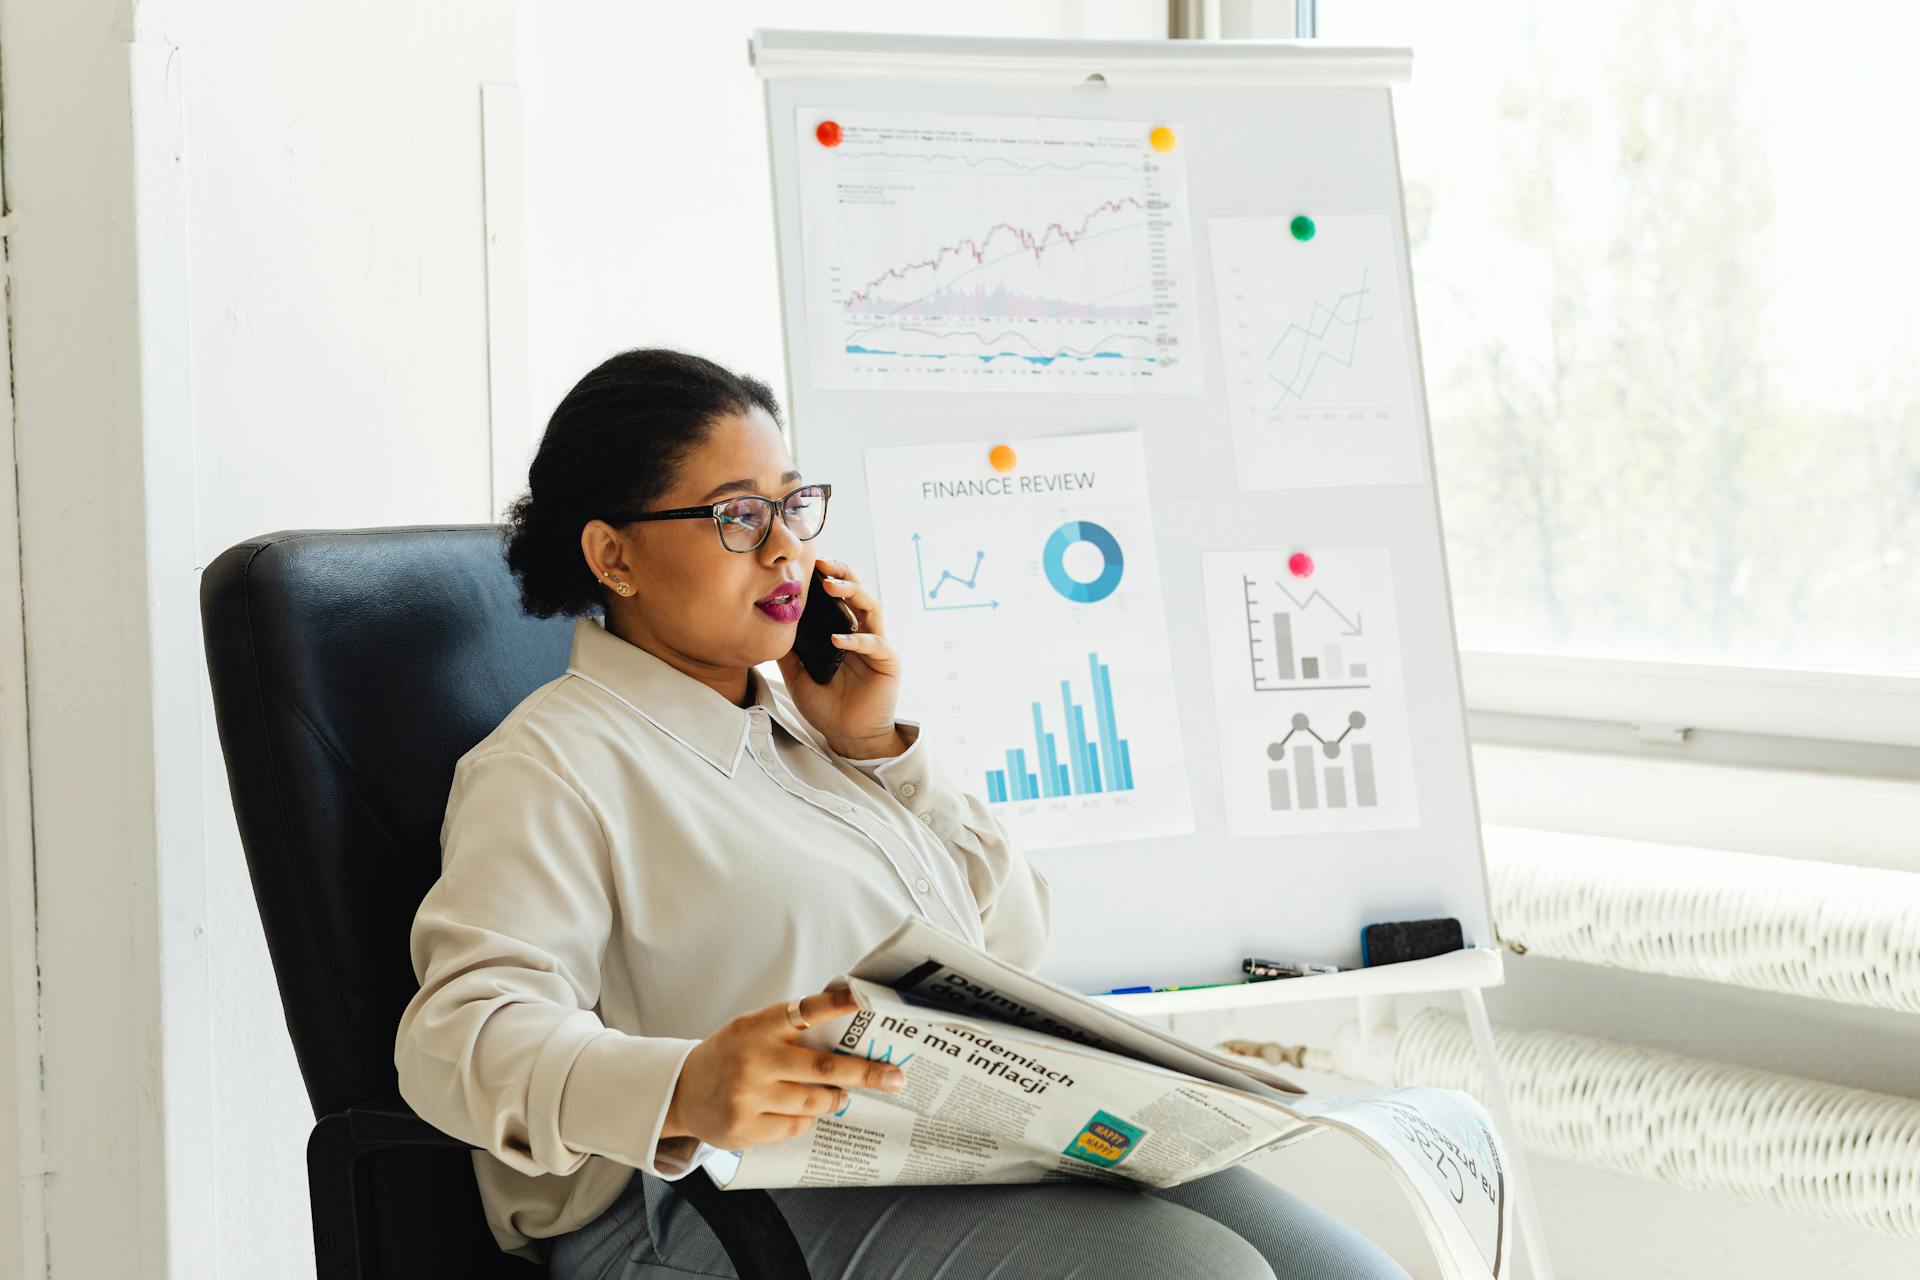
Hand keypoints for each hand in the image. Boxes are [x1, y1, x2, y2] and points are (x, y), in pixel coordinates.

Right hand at [660, 982, 905, 1149]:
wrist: (681, 1091)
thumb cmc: (732, 1053)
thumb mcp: (754, 1028)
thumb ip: (794, 1026)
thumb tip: (852, 1019)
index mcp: (758, 1026)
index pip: (805, 1010)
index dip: (837, 1004)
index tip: (865, 1000)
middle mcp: (754, 1060)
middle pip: (822, 1068)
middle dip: (865, 1072)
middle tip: (894, 1077)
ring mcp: (748, 1097)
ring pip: (814, 1102)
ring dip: (834, 1098)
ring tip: (841, 1094)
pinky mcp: (744, 1128)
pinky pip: (795, 1125)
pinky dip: (806, 1117)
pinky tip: (799, 1109)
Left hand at [776, 556, 905, 757]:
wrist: (848, 737)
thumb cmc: (828, 707)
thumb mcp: (798, 676)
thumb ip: (789, 653)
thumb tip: (770, 627)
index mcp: (845, 632)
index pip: (839, 597)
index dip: (828, 578)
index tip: (809, 564)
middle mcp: (864, 633)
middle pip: (859, 593)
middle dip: (843, 574)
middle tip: (823, 564)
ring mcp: (878, 646)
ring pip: (872, 608)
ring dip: (853, 593)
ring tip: (831, 586)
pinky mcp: (888, 663)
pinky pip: (875, 644)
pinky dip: (857, 639)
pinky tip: (837, 639)